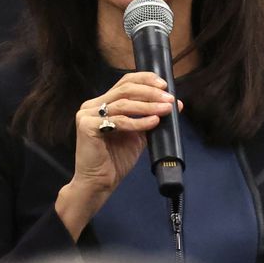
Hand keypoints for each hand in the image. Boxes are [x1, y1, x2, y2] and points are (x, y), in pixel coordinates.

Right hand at [55, 71, 176, 237]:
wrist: (99, 183)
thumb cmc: (116, 160)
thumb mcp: (138, 135)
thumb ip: (152, 118)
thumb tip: (176, 104)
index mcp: (102, 103)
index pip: (124, 82)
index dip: (145, 79)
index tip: (164, 85)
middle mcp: (92, 105)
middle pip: (125, 90)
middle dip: (150, 92)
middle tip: (169, 99)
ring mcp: (87, 114)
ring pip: (124, 104)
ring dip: (149, 105)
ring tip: (167, 109)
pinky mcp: (87, 126)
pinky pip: (119, 120)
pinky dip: (139, 121)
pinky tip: (153, 121)